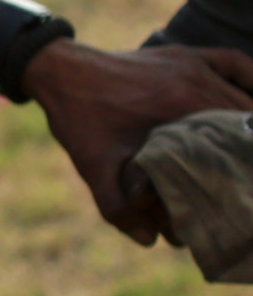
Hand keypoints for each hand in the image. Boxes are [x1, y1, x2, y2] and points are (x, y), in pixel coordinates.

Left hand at [29, 40, 252, 240]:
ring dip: (250, 119)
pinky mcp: (188, 55)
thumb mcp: (92, 165)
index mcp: (183, 111)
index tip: (243, 179)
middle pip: (246, 119)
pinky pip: (236, 63)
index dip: (244, 163)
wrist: (60, 72)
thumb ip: (117, 206)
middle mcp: (197, 85)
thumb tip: (149, 240)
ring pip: (246, 95)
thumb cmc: (78, 120)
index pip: (236, 140)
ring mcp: (195, 66)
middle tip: (243, 167)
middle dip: (247, 146)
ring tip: (248, 146)